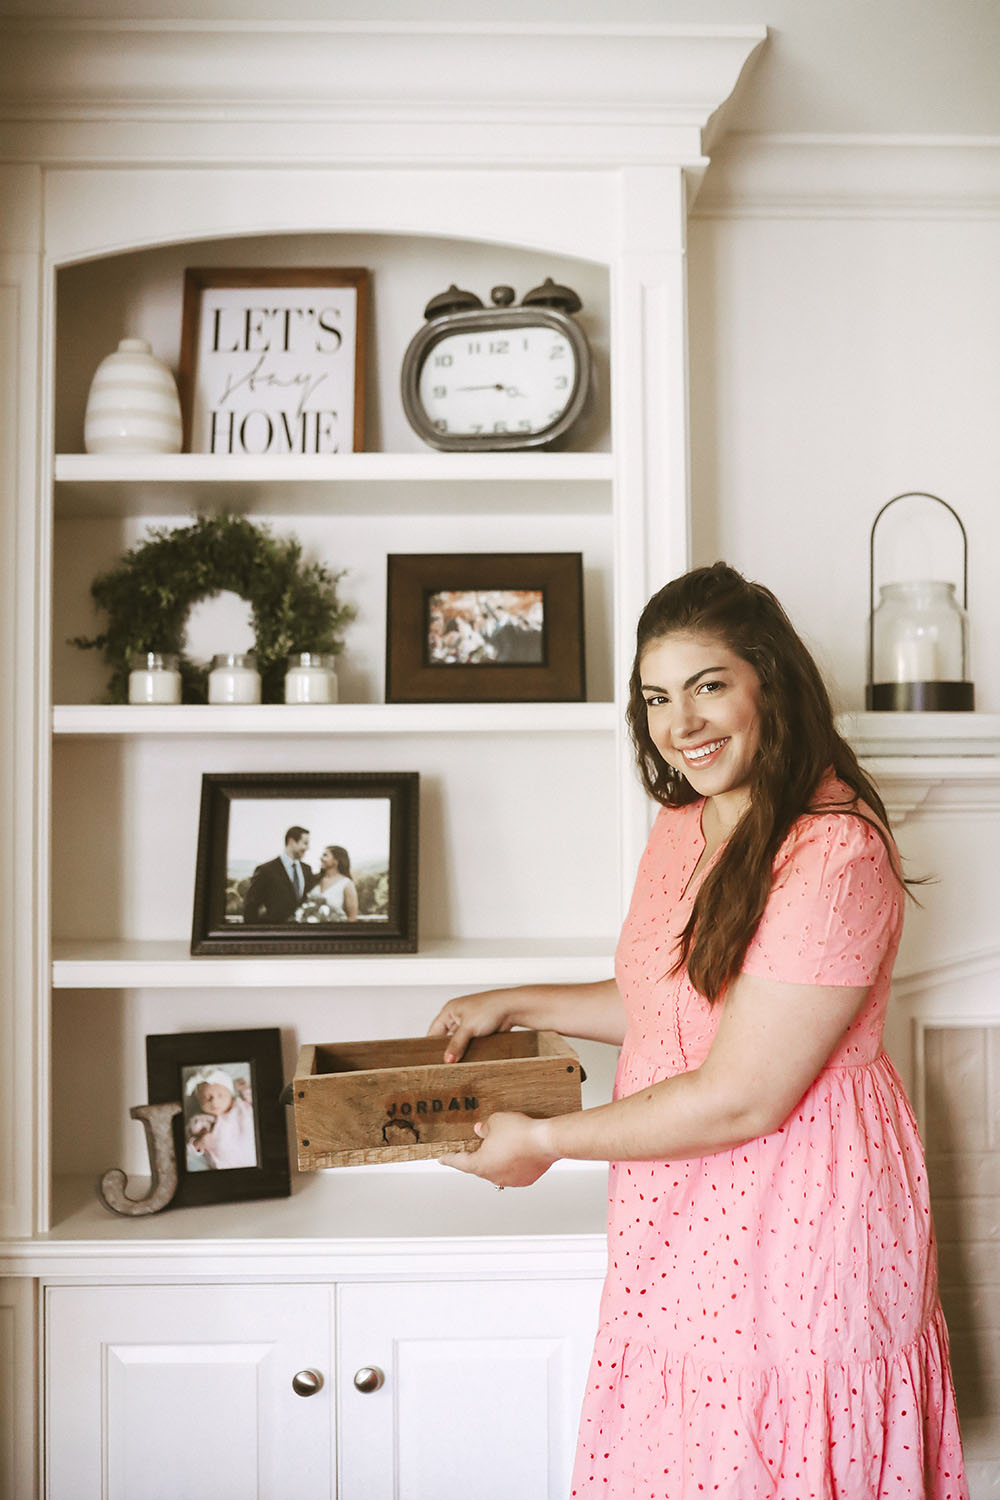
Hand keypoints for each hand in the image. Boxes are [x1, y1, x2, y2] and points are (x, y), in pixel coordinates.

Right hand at [426, 990, 515, 1061]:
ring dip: (460, 1050)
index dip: (431, 1044)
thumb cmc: (490, 1007)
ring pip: (459, 1041)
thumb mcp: (468, 1028)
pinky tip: (469, 1058)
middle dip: (447, 1048)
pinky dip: (469, 1049)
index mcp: (450, 1010)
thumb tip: (447, 1059)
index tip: (430, 1059)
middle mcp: (458, 1016)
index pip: (434, 1030)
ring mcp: (469, 1023)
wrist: (512, 1008)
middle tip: (444, 1063)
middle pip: (446, 1037)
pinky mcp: (479, 1030)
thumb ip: (456, 1045)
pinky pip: (470, 1043)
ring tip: (456, 1062)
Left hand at [439, 1112, 555, 1187]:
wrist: (546, 1141)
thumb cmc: (520, 1132)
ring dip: (498, 1160)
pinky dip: (513, 1163)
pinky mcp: (525, 1180)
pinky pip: (513, 1171)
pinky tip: (519, 1151)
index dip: (449, 1159)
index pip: (459, 1162)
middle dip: (480, 1154)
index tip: (442, 1160)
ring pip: (498, 1169)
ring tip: (507, 1144)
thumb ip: (485, 1128)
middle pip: (480, 1166)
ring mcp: (510, 1180)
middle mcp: (493, 1176)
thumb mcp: (495, 1122)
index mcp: (480, 1164)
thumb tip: (481, 1131)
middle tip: (484, 1142)